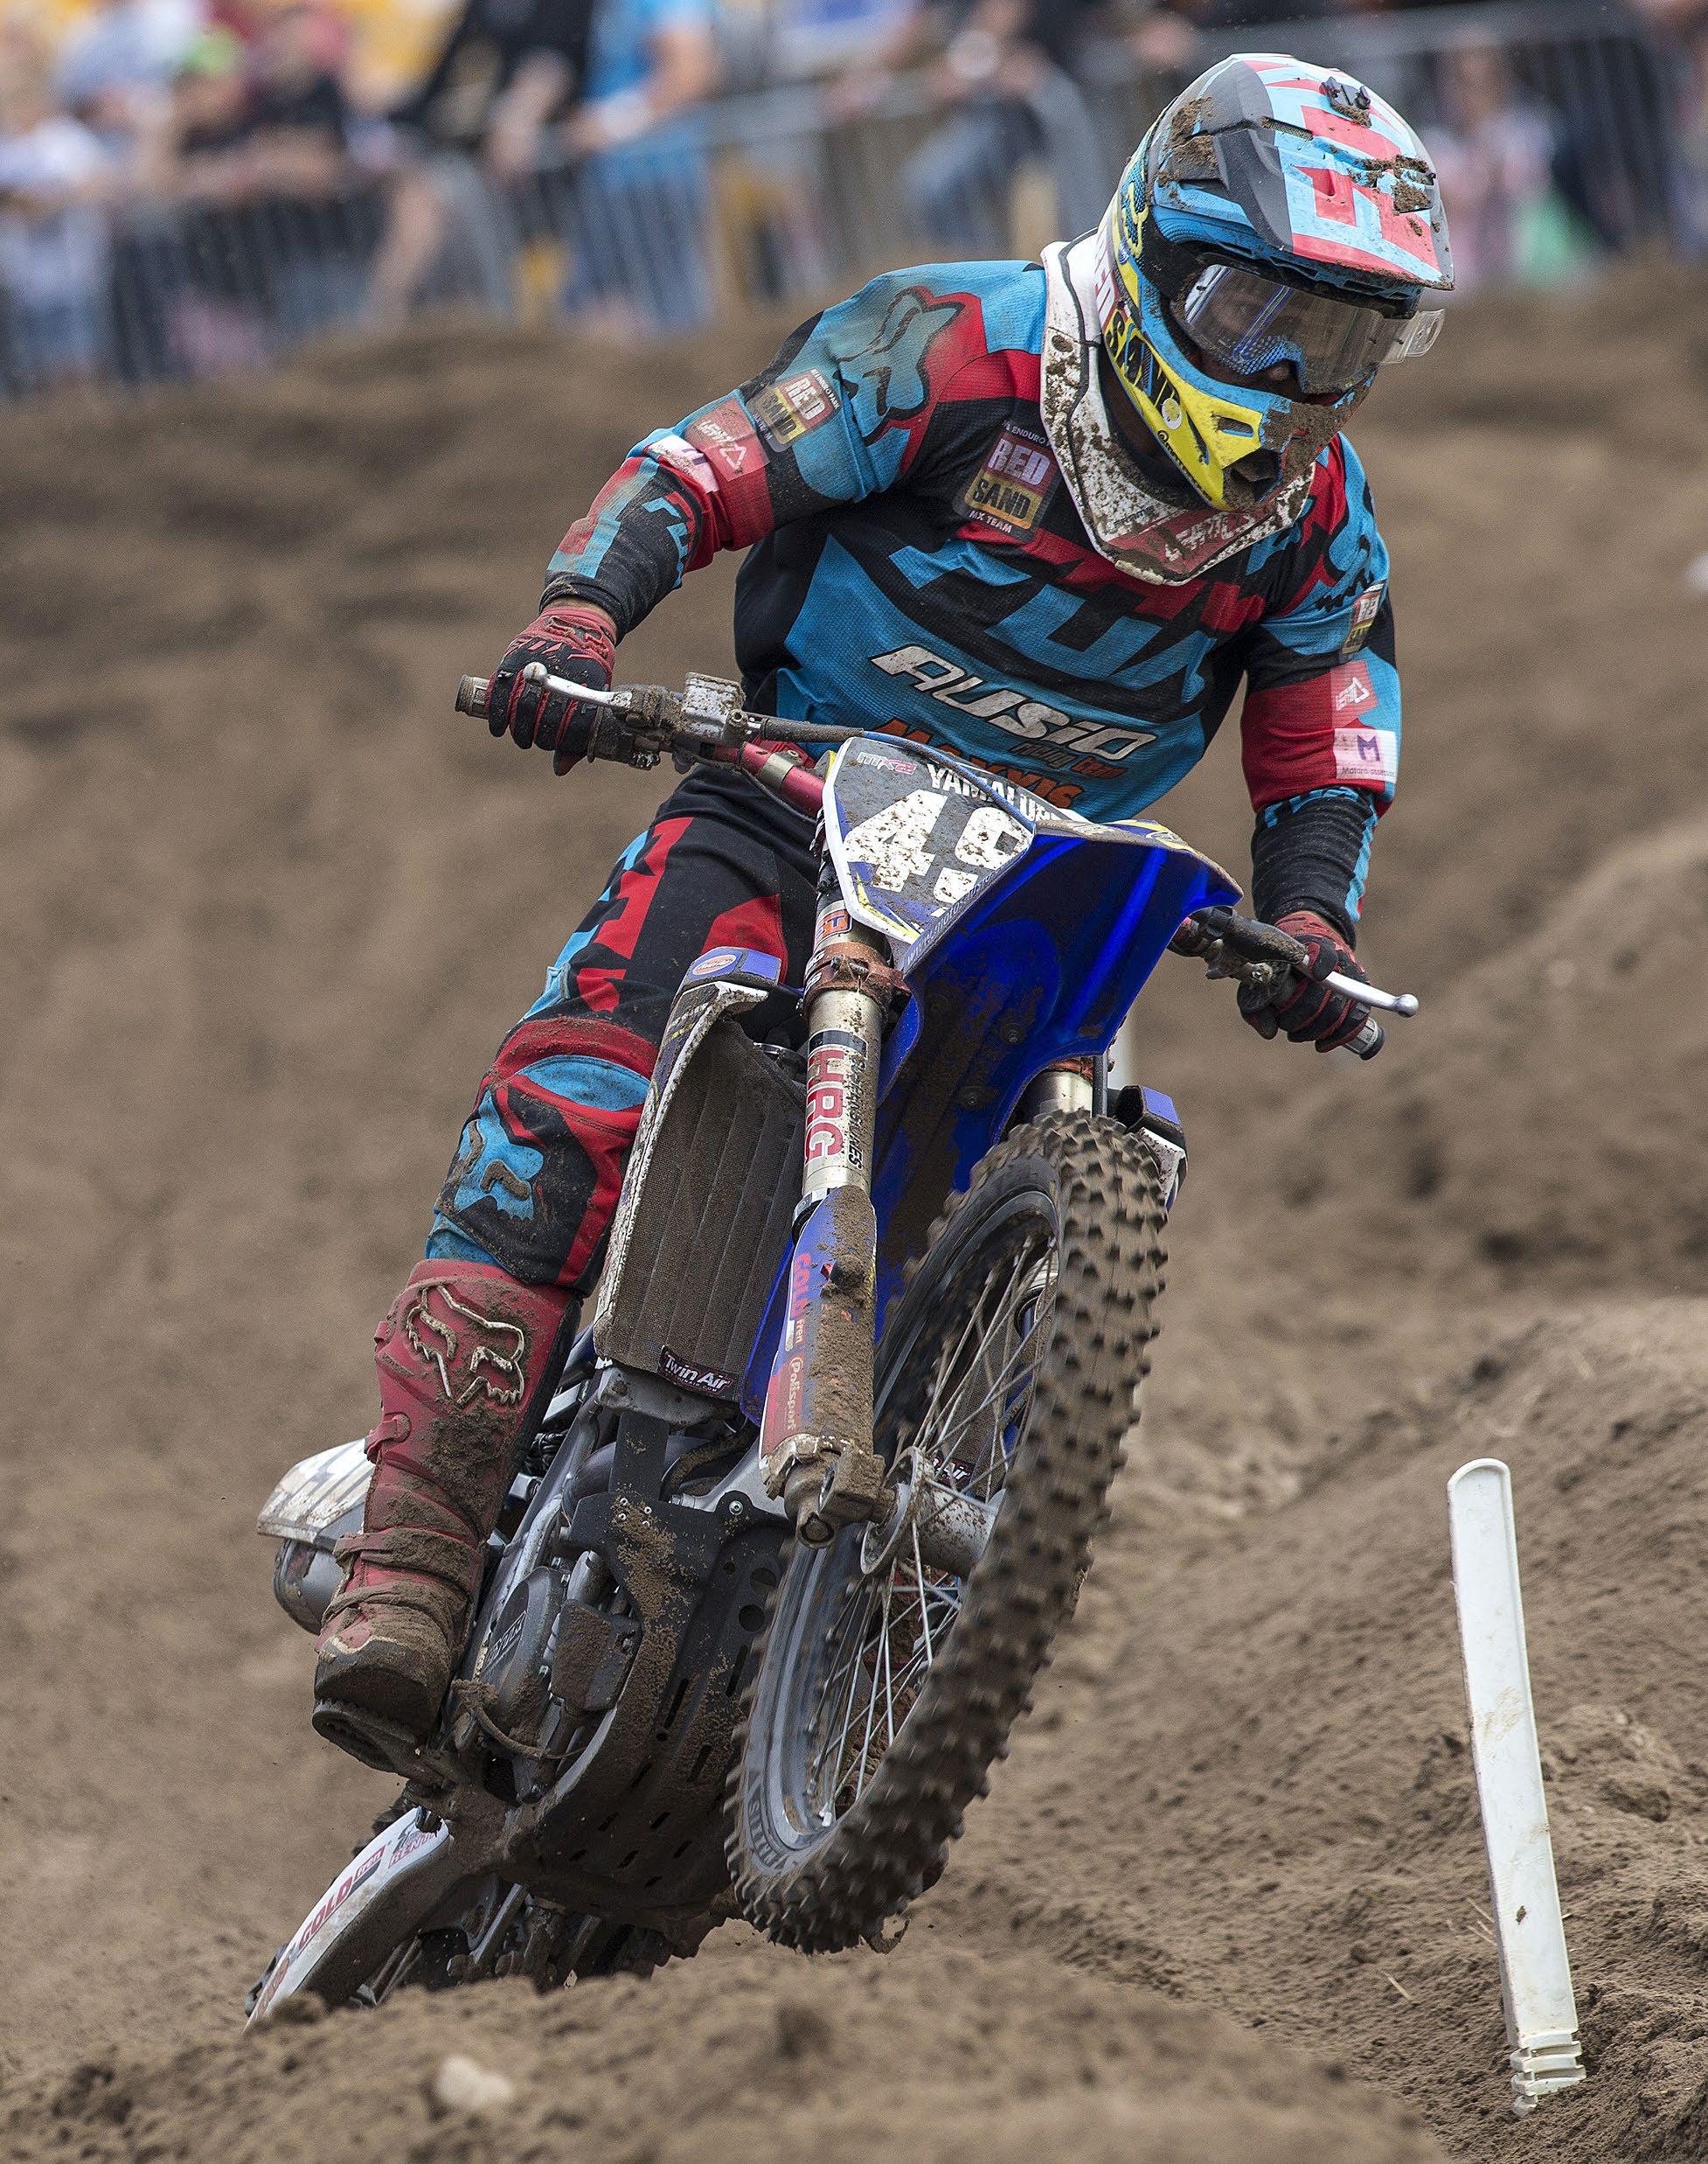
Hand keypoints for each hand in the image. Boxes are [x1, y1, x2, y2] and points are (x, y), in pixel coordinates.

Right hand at [487, 602, 616, 773]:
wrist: (576, 624)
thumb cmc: (588, 670)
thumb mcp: (593, 698)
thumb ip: (577, 737)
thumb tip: (559, 770)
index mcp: (589, 688)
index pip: (575, 728)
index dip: (562, 742)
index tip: (554, 744)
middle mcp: (562, 677)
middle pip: (546, 721)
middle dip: (538, 738)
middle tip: (533, 741)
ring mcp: (537, 667)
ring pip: (522, 709)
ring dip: (517, 730)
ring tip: (518, 736)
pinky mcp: (516, 659)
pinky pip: (500, 692)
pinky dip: (496, 715)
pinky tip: (497, 728)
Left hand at [1239, 910, 1370, 1052]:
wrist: (1308, 943)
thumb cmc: (1280, 963)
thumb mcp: (1262, 975)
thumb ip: (1256, 1002)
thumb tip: (1269, 1033)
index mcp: (1312, 945)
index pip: (1323, 953)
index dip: (1321, 964)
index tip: (1317, 974)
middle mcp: (1337, 960)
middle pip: (1322, 996)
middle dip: (1299, 1017)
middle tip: (1284, 1022)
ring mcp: (1352, 977)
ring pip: (1337, 1013)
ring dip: (1313, 1030)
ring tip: (1295, 1033)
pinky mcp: (1360, 994)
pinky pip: (1357, 1020)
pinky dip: (1339, 1037)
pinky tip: (1321, 1045)